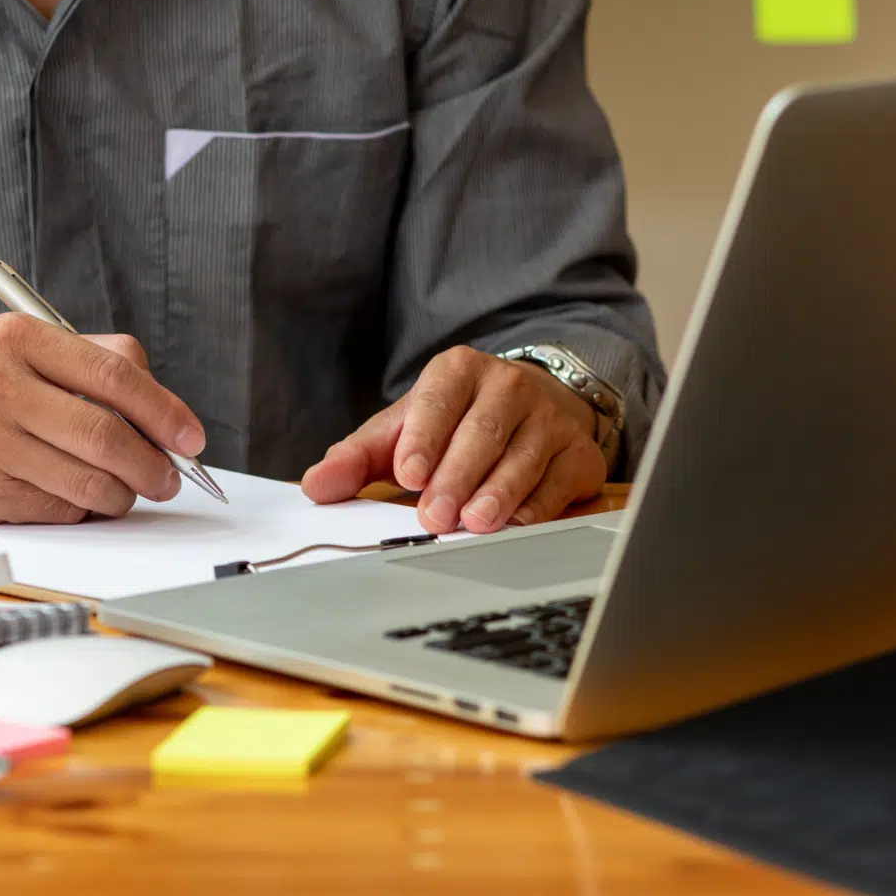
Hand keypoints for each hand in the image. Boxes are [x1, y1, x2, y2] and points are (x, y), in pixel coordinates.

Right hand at [0, 319, 205, 520]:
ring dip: (120, 496)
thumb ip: (81, 361)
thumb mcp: (8, 345)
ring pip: (89, 483)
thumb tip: (159, 401)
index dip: (166, 412)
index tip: (192, 438)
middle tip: (167, 478)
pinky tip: (70, 498)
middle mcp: (0, 386)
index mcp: (17, 338)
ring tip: (122, 491)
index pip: (116, 376)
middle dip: (154, 467)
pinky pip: (56, 511)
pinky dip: (78, 511)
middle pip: (110, 437)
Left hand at [301, 347, 604, 533]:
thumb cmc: (457, 422)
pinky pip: (558, 483)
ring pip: (523, 459)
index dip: (424, 438)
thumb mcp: (403, 430)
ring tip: (474, 523)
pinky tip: (515, 524)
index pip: (437, 402)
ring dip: (497, 495)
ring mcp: (550, 418)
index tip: (409, 474)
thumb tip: (317, 487)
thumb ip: (358, 458)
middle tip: (435, 515)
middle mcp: (508, 387)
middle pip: (481, 434)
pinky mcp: (579, 452)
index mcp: (459, 371)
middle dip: (456, 478)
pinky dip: (536, 507)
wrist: (534, 406)